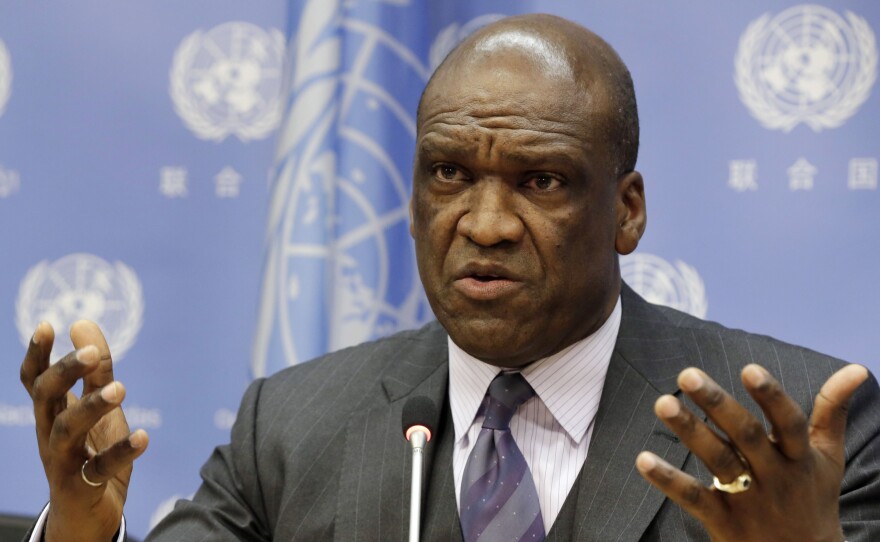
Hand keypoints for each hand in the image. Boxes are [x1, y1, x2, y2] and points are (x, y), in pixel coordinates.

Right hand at [20, 320, 148, 541]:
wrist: (88, 516)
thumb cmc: (90, 453)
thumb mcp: (97, 408)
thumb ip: (95, 370)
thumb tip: (82, 322)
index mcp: (52, 414)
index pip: (35, 381)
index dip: (37, 354)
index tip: (47, 325)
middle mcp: (51, 435)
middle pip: (45, 399)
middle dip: (64, 373)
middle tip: (90, 354)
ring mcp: (62, 462)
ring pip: (66, 432)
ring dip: (91, 407)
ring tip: (120, 389)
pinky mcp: (81, 488)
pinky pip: (98, 469)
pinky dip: (121, 452)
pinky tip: (144, 437)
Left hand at [635, 363, 867, 541]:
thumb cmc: (812, 496)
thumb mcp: (828, 457)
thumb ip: (832, 410)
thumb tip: (857, 368)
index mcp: (800, 457)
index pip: (789, 423)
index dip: (771, 397)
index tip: (749, 368)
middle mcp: (776, 477)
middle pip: (746, 437)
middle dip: (718, 405)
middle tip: (687, 374)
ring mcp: (749, 500)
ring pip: (718, 462)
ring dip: (690, 432)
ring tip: (662, 402)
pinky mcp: (724, 522)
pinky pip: (694, 498)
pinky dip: (668, 480)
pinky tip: (642, 459)